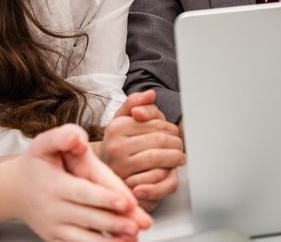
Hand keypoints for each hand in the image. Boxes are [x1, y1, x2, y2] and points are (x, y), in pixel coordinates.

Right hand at [7, 124, 152, 240]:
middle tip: (137, 225)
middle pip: (89, 217)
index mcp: (56, 185)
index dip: (105, 198)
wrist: (14, 190)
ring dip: (109, 241)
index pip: (83, 192)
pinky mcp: (57, 239)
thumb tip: (78, 139)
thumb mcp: (44, 143)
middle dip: (114, 222)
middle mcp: (55, 209)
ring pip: (84, 237)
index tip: (126, 202)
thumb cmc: (36, 164)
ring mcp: (55, 227)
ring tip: (132, 239)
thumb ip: (62, 136)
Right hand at [100, 90, 185, 211]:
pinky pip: (155, 177)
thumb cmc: (117, 143)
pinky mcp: (127, 186)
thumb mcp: (122, 119)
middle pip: (161, 140)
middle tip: (179, 147)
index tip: (174, 134)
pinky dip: (166, 174)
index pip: (158, 124)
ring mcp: (120, 168)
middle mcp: (116, 147)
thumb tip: (151, 94)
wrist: (101, 172)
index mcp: (117, 127)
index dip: (172, 129)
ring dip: (175, 158)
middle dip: (176, 144)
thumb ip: (136, 102)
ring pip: (159, 157)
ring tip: (178, 158)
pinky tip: (167, 171)